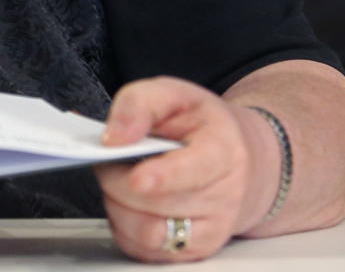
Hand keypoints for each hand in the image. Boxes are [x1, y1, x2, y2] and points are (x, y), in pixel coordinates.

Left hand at [95, 77, 252, 261]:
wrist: (237, 158)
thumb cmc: (200, 125)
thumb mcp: (173, 94)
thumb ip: (140, 103)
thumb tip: (114, 138)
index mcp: (223, 150)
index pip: (196, 170)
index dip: (165, 177)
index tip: (139, 178)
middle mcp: (225, 196)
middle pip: (159, 204)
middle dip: (118, 180)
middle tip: (107, 160)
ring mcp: (212, 229)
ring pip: (150, 233)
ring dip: (118, 206)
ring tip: (118, 181)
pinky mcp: (193, 250)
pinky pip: (144, 250)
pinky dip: (123, 227)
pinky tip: (128, 203)